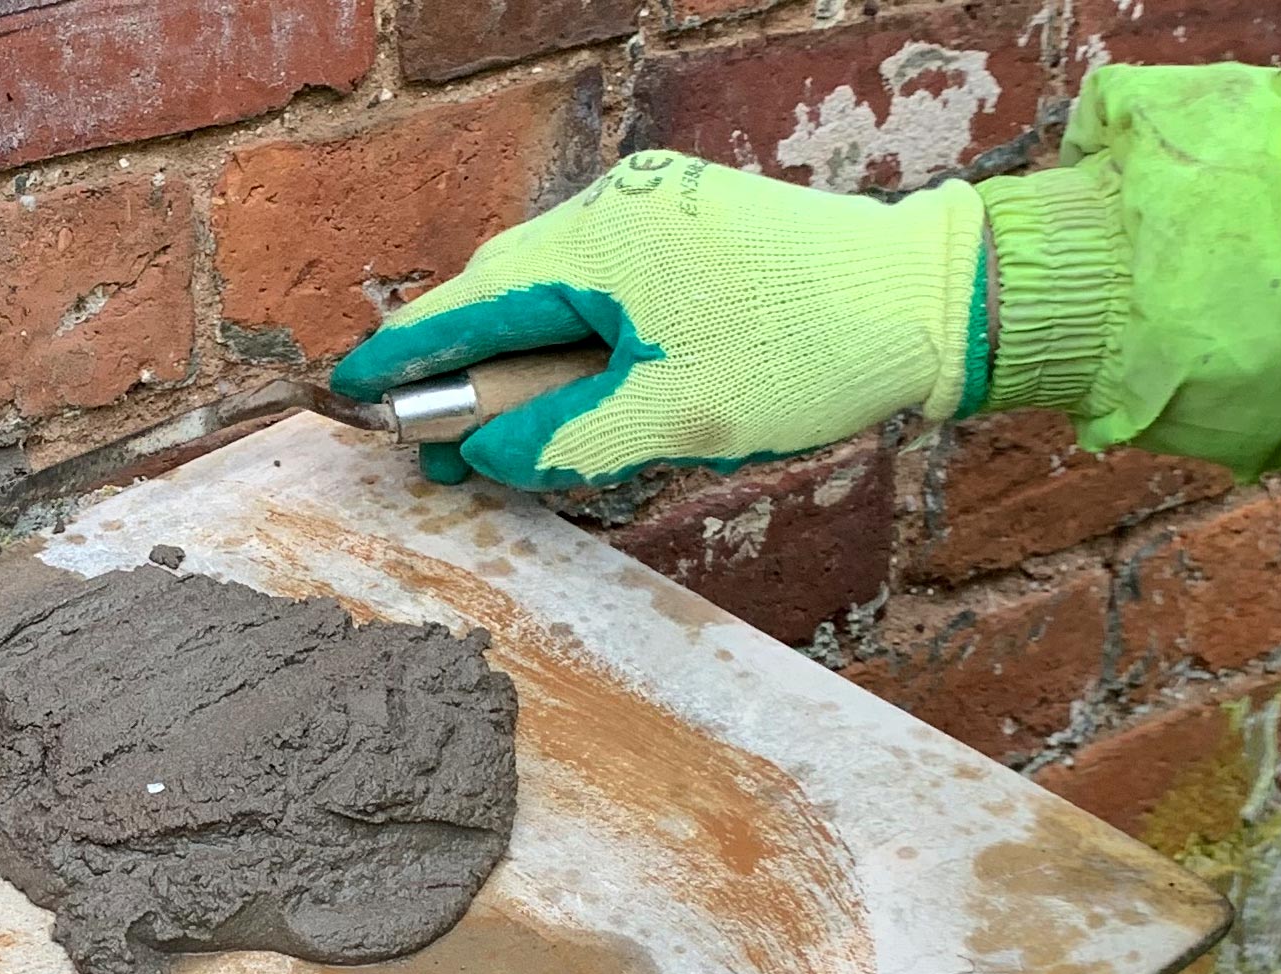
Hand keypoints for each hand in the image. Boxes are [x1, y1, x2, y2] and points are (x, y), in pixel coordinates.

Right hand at [330, 152, 991, 489]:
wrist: (931, 299)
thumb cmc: (807, 353)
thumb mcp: (670, 420)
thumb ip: (558, 439)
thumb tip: (481, 454)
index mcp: (597, 246)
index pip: (466, 304)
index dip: (402, 356)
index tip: (348, 392)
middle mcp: (616, 211)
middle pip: (503, 294)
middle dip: (465, 373)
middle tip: (440, 451)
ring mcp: (658, 211)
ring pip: (555, 293)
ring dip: (527, 363)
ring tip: (517, 437)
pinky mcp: (694, 227)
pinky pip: (606, 286)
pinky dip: (579, 341)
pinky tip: (589, 393)